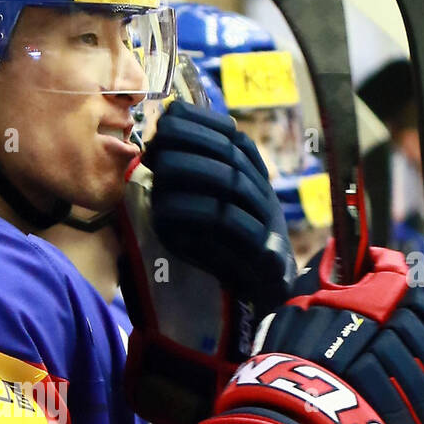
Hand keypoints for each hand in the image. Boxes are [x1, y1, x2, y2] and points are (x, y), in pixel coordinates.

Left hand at [144, 101, 295, 315]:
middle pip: (234, 159)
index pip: (236, 141)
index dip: (203, 125)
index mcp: (257, 185)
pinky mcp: (263, 258)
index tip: (167, 119)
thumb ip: (194, 186)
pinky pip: (233, 229)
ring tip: (159, 173)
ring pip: (235, 188)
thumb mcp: (211, 216)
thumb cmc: (228, 257)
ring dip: (194, 174)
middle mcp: (266, 200)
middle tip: (155, 146)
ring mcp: (268, 227)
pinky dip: (199, 217)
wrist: (265, 305)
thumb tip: (155, 147)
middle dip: (192, 146)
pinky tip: (168, 214)